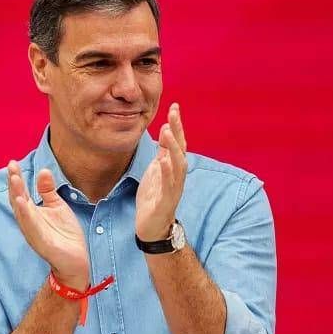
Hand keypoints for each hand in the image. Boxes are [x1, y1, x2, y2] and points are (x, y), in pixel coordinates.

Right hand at [7, 160, 89, 289]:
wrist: (76, 259)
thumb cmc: (65, 234)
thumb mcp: (57, 207)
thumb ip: (48, 191)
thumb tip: (43, 170)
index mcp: (32, 213)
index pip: (20, 193)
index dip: (16, 178)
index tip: (12, 163)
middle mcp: (29, 222)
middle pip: (17, 201)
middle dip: (14, 185)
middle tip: (11, 167)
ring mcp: (33, 233)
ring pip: (22, 213)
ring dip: (17, 197)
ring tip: (14, 181)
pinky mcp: (42, 243)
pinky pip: (32, 228)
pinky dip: (26, 216)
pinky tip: (23, 204)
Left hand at [136, 103, 188, 241]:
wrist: (152, 227)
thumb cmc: (154, 197)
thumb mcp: (156, 169)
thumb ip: (162, 151)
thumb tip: (166, 129)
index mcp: (173, 167)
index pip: (178, 142)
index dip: (177, 125)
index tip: (174, 106)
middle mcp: (177, 175)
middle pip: (180, 150)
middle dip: (178, 131)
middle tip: (172, 113)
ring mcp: (173, 188)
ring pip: (177, 166)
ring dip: (173, 148)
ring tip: (167, 132)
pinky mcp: (166, 201)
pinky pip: (168, 185)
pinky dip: (167, 172)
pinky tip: (163, 161)